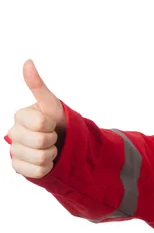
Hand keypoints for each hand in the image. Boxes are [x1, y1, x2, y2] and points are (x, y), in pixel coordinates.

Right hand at [7, 60, 65, 178]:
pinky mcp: (18, 167)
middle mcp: (13, 133)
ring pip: (40, 158)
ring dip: (51, 154)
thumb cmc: (56, 120)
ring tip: (50, 148)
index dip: (51, 124)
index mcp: (20, 116)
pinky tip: (45, 160)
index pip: (41, 123)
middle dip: (53, 139)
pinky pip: (37, 171)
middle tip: (52, 136)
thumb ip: (38, 86)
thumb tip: (27, 61)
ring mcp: (14, 151)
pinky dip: (46, 167)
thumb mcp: (51, 104)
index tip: (51, 122)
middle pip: (41, 142)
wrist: (61, 141)